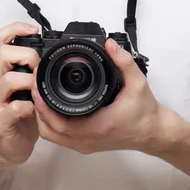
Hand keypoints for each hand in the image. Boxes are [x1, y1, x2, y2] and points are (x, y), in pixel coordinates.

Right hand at [0, 22, 40, 167]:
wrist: (7, 147)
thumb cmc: (20, 113)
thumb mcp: (25, 85)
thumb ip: (31, 67)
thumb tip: (49, 49)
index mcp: (0, 70)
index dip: (15, 29)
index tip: (33, 30)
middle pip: (2, 53)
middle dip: (27, 55)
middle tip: (38, 66)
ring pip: (7, 80)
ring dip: (28, 80)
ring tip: (37, 89)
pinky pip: (13, 109)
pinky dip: (27, 107)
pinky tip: (33, 109)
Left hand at [31, 38, 163, 154]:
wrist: (153, 132)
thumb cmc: (145, 112)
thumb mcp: (138, 83)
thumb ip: (124, 62)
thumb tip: (110, 45)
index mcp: (97, 126)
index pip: (58, 122)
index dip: (42, 105)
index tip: (37, 86)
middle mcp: (88, 139)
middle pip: (48, 130)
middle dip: (37, 108)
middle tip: (35, 86)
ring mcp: (86, 144)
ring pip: (52, 136)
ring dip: (42, 117)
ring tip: (41, 95)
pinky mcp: (86, 144)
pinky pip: (60, 138)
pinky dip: (51, 124)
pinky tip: (52, 108)